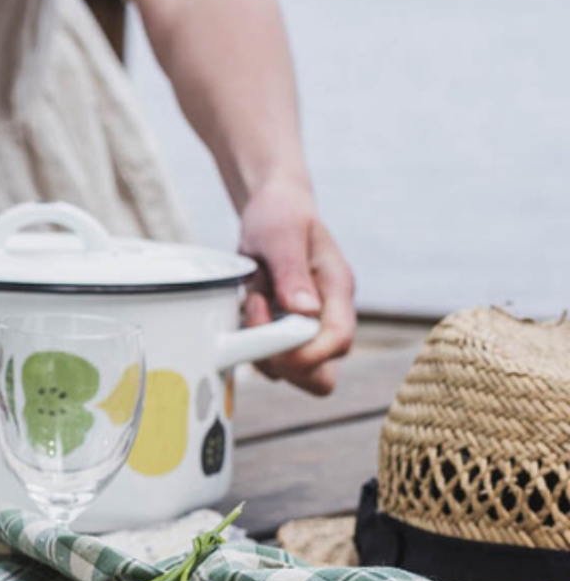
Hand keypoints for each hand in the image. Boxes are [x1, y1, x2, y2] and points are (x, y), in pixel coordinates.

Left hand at [237, 179, 355, 394]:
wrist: (274, 207)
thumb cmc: (280, 214)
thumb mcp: (280, 235)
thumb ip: (292, 272)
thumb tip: (305, 311)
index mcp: (337, 290)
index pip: (338, 341)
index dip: (304, 352)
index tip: (269, 332)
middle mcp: (329, 314)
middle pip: (323, 373)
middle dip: (285, 366)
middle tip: (256, 328)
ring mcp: (310, 325)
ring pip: (296, 373)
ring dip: (263, 353)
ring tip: (250, 304)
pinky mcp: (287, 329)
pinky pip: (273, 359)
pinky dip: (253, 347)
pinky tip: (243, 312)